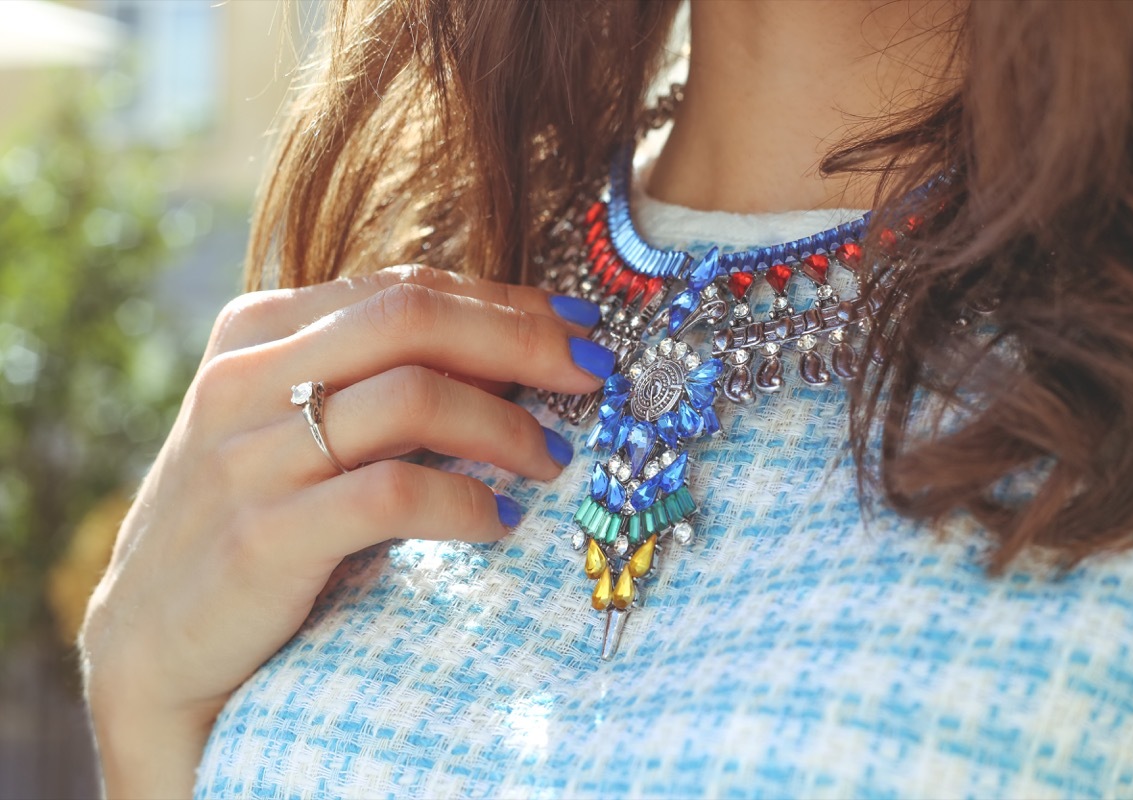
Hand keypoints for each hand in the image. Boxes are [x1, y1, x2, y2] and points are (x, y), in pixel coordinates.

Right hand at [78, 265, 610, 797]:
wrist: (154, 635)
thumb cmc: (252, 515)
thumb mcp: (292, 422)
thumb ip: (371, 377)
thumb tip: (513, 356)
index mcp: (258, 330)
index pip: (405, 289)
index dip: (505, 304)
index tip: (578, 328)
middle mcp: (246, 377)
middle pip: (413, 320)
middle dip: (522, 341)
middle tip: (592, 373)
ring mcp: (248, 455)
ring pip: (411, 398)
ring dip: (506, 426)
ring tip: (554, 458)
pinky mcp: (263, 537)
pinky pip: (392, 496)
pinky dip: (465, 504)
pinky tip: (501, 521)